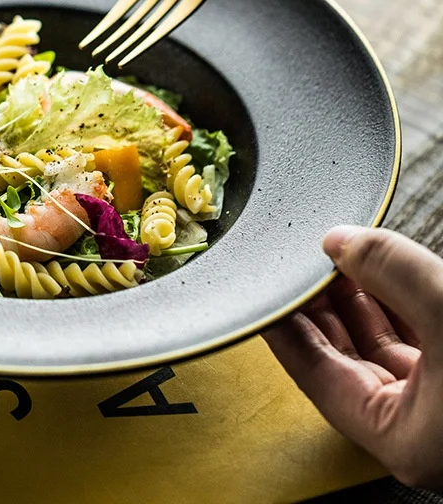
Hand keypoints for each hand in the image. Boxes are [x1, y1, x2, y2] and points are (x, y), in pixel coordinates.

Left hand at [263, 226, 442, 490]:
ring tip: (330, 254)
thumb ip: (395, 274)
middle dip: (317, 303)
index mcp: (402, 438)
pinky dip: (394, 302)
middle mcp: (420, 426)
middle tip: (293, 258)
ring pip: (379, 344)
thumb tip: (339, 241)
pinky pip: (415, 337)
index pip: (314, 372)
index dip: (282, 324)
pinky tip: (379, 269)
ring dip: (355, 297)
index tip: (260, 287)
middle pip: (341, 356)